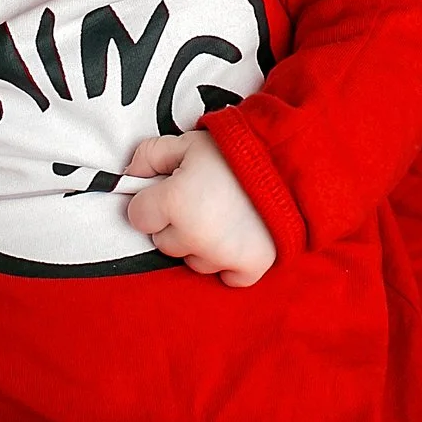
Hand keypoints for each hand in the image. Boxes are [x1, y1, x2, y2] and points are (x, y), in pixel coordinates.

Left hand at [123, 131, 276, 287]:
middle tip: (202, 202)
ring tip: (225, 217)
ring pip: (193, 261)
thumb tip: (130, 174)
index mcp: (174, 202)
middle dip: (176, 224)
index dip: (152, 202)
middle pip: (164, 242)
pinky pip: (227, 279)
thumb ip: (150, 155)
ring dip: (202, 245)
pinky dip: (231, 264)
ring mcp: (222, 255)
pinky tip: (239, 239)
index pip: (138, 216)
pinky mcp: (250, 267)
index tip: (170, 191)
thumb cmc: (236, 150)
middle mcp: (194, 235)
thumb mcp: (188, 142)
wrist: (292, 161)